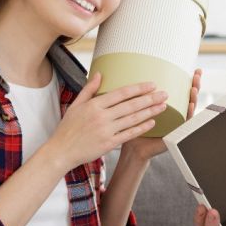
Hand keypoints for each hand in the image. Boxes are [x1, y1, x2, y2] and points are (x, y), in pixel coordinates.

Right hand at [47, 72, 167, 169]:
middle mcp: (101, 117)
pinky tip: (152, 122)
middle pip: (131, 105)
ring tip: (163, 106)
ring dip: (150, 112)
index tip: (152, 84)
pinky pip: (129, 134)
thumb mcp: (76, 105)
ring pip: (132, 119)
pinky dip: (141, 128)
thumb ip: (89, 89)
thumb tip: (100, 74)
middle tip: (164, 94)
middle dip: (150, 99)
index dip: (138, 88)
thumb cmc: (68, 128)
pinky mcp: (109, 144)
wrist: (61, 151)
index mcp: (94, 105)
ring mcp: (106, 131)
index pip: (121, 94)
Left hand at [121, 68, 202, 161]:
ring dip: (194, 97)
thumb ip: (132, 92)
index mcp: (166, 104)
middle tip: (197, 74)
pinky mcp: (176, 133)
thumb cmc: (131, 127)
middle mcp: (174, 112)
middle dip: (195, 84)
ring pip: (190, 107)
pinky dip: (189, 114)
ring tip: (193, 88)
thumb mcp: (131, 106)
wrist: (133, 147)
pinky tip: (191, 105)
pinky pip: (186, 123)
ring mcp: (177, 122)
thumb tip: (111, 73)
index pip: (180, 88)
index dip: (187, 79)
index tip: (193, 69)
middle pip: (188, 95)